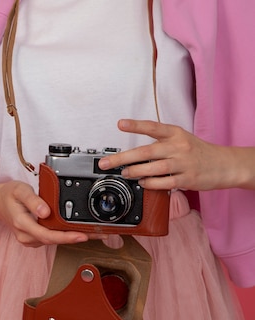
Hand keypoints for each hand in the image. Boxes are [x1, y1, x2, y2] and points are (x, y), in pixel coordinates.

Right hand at [0, 181, 100, 246]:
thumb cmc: (8, 195)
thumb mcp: (19, 190)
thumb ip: (33, 200)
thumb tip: (46, 211)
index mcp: (22, 224)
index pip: (47, 235)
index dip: (66, 237)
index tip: (82, 235)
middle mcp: (26, 235)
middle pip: (54, 241)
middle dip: (76, 238)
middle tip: (98, 234)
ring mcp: (30, 239)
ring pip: (54, 241)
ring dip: (72, 237)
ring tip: (93, 232)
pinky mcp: (34, 239)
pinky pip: (51, 239)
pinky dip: (65, 235)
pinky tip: (78, 231)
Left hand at [98, 119, 247, 190]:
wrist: (224, 164)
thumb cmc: (197, 152)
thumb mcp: (181, 139)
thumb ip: (159, 143)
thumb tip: (132, 155)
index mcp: (176, 134)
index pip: (153, 127)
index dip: (136, 125)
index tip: (120, 124)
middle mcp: (179, 147)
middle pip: (146, 151)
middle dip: (123, 158)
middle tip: (106, 163)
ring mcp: (183, 163)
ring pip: (153, 168)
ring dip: (135, 172)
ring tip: (124, 173)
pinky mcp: (187, 179)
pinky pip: (164, 183)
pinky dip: (150, 183)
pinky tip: (142, 182)